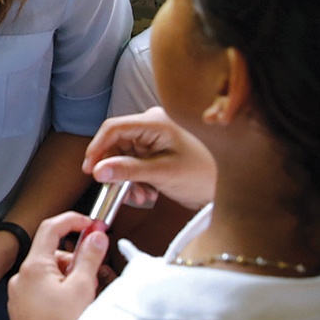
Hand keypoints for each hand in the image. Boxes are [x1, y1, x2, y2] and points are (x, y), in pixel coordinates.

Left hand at [8, 212, 107, 319]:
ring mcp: (19, 296)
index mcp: (33, 267)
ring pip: (49, 274)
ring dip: (69, 278)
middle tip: (96, 273)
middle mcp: (21, 279)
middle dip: (76, 259)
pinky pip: (42, 292)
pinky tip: (73, 308)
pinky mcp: (22, 312)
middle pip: (52, 254)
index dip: (73, 221)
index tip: (92, 224)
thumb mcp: (82, 288)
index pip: (51, 228)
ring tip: (86, 297)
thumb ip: (89, 257)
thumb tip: (95, 236)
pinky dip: (59, 292)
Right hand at [83, 107, 214, 209]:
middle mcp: (153, 124)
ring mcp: (155, 137)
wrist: (228, 186)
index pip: (114, 128)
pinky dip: (136, 179)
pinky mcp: (157, 150)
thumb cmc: (203, 175)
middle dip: (115, 169)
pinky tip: (147, 193)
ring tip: (140, 197)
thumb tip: (98, 171)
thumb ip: (128, 171)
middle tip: (118, 191)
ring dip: (126, 178)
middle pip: (116, 143)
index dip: (97, 148)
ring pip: (124, 156)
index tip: (90, 171)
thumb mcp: (162, 174)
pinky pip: (135, 162)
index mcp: (155, 122)